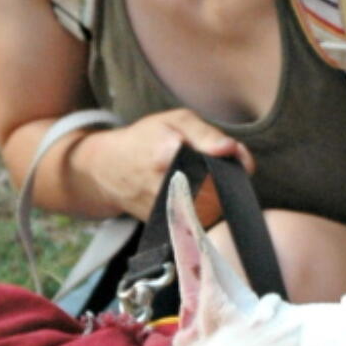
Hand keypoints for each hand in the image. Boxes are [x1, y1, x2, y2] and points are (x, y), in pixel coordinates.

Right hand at [75, 109, 253, 224]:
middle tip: (219, 170)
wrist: (108, 170)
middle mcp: (162, 185)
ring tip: (205, 182)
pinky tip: (195, 196)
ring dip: (217, 199)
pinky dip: (204, 211)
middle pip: (215, 194)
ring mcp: (161, 208)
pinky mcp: (162, 224)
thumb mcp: (175, 121)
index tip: (236, 159)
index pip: (214, 168)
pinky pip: (197, 222)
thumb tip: (232, 150)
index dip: (232, 164)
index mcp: (166, 154)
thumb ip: (207, 134)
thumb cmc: (146, 139)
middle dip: (227, 184)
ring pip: (208, 211)